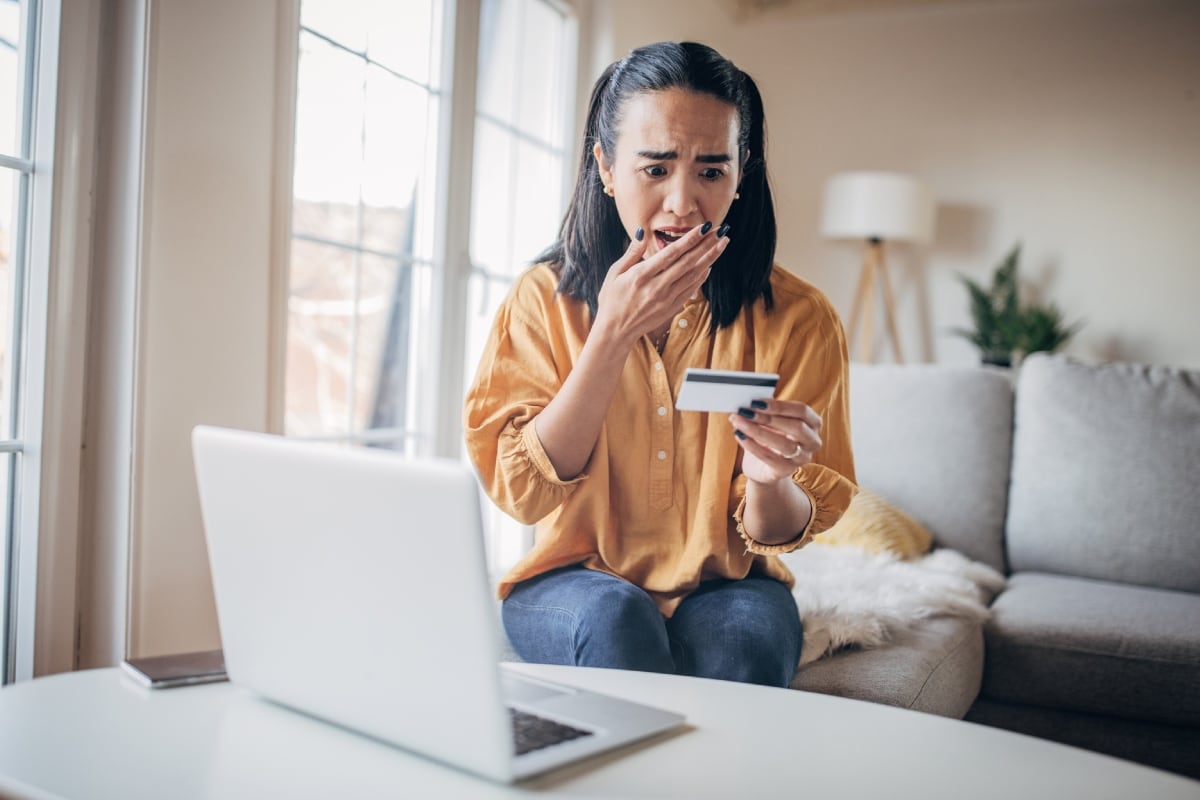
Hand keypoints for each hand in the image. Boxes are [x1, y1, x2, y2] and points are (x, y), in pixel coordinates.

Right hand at [593, 223, 728, 347]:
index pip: (671, 253)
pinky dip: (702, 276)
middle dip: (707, 245)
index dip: (690, 239)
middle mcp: (657, 287)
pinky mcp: (671, 308)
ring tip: (722, 243)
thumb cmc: (612, 299)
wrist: (615, 331)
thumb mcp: (615, 273)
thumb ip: (632, 252)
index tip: (704, 227)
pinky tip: (710, 265)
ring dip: (710, 258)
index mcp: (641, 275)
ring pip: (693, 275)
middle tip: (722, 230)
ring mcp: (666, 299)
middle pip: (687, 262)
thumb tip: (643, 232)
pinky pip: (691, 289)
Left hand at [729, 399, 822, 483]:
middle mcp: (812, 441)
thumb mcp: (769, 422)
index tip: (756, 401)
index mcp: (812, 423)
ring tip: (738, 422)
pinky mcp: (786, 471)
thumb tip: (747, 401)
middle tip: (745, 411)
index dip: (779, 405)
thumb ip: (764, 411)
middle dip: (768, 418)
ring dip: (758, 431)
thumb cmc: (768, 439)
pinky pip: (769, 458)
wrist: (762, 468)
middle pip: (796, 427)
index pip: (801, 410)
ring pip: (783, 444)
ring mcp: (801, 458)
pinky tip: (739, 435)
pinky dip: (752, 445)